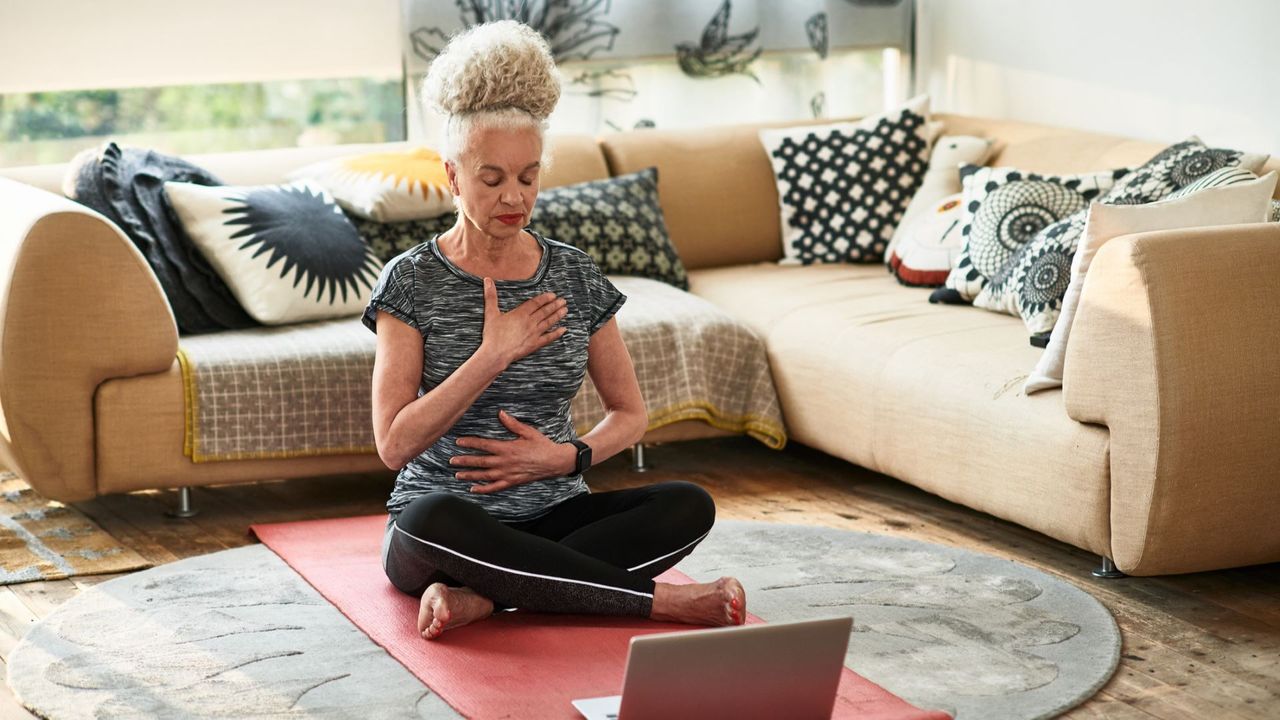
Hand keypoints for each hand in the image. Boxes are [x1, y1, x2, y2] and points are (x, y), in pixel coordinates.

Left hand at [452, 410, 574, 493]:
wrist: (555, 462)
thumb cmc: (542, 445)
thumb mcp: (528, 431)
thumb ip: (512, 424)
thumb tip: (501, 413)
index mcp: (507, 448)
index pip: (484, 445)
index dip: (470, 443)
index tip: (458, 442)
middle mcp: (505, 462)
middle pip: (480, 462)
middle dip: (464, 461)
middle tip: (451, 461)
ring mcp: (508, 474)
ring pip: (484, 476)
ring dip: (470, 475)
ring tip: (457, 474)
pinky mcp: (512, 482)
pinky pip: (495, 488)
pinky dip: (483, 490)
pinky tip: (473, 489)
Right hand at [480, 277, 567, 367]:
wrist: (496, 354)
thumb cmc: (492, 334)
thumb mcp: (491, 313)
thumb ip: (491, 296)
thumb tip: (487, 279)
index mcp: (520, 314)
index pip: (536, 303)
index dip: (545, 298)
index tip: (553, 295)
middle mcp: (530, 322)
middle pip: (545, 311)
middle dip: (555, 305)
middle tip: (563, 300)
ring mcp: (534, 333)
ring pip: (549, 322)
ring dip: (557, 315)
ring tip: (565, 310)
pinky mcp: (535, 344)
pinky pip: (549, 338)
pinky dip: (557, 333)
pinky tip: (564, 329)